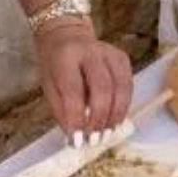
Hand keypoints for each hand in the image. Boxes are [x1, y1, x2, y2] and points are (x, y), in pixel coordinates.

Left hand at [37, 22, 133, 136]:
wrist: (66, 36)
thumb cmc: (55, 65)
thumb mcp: (49, 86)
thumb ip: (62, 110)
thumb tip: (75, 137)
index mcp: (66, 57)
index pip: (74, 90)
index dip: (77, 117)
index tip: (77, 140)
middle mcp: (90, 51)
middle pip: (102, 88)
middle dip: (99, 118)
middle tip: (95, 139)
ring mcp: (110, 52)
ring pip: (120, 87)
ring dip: (115, 115)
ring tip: (107, 134)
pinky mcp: (122, 57)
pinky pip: (128, 85)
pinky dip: (123, 105)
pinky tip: (115, 119)